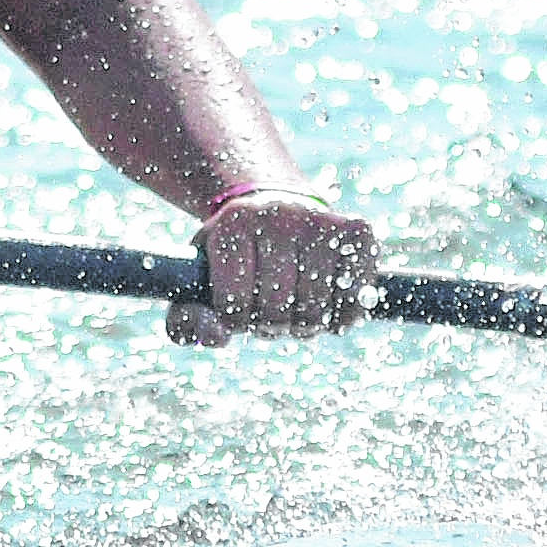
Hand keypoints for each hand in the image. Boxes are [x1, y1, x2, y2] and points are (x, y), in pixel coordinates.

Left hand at [168, 185, 375, 345]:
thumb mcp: (199, 279)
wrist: (277, 208)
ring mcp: (318, 221)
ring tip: (295, 312)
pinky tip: (330, 309)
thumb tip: (215, 338)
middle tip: (270, 315)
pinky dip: (344, 316)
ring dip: (306, 326)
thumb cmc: (234, 257)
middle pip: (276, 307)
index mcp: (231, 225)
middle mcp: (276, 215)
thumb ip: (188, 318)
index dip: (237, 321)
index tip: (239, 309)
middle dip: (272, 325)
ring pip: (316, 308)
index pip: (232, 305)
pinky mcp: (357, 231)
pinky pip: (355, 296)